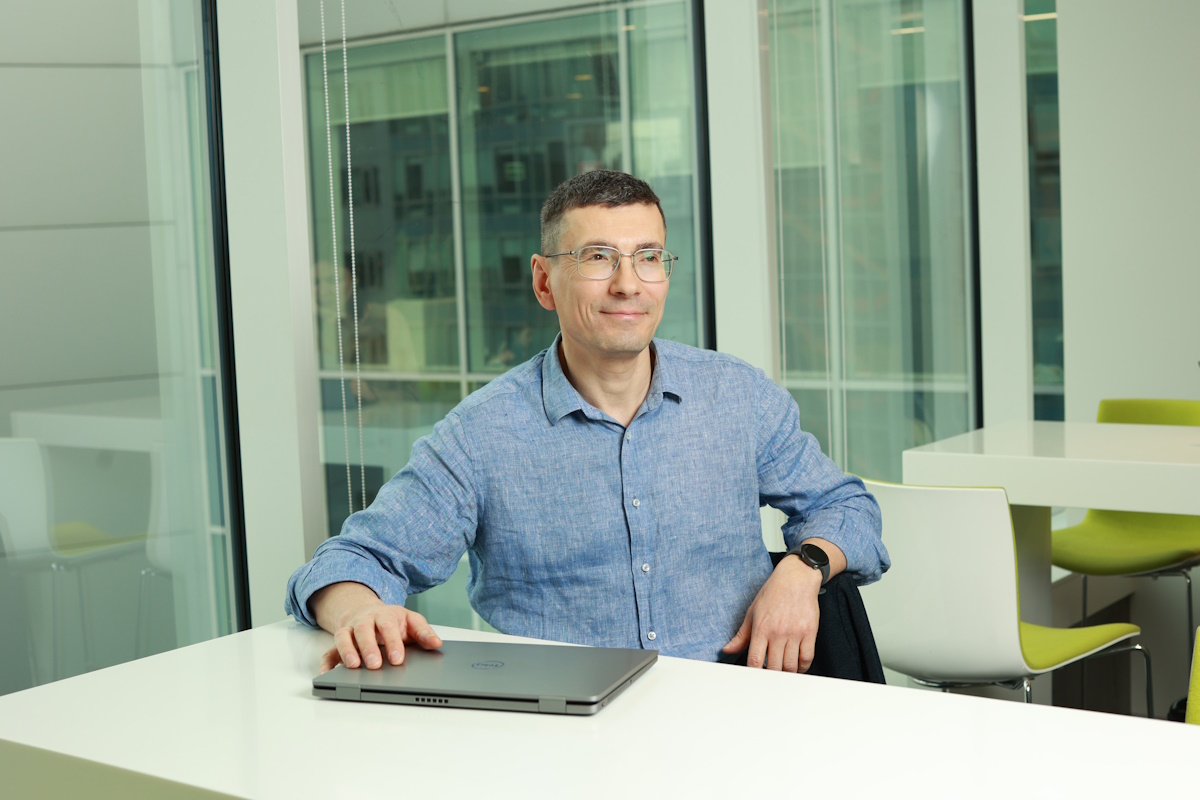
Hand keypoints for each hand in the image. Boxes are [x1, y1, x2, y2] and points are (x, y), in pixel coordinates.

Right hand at [310, 582, 442, 673]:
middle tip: (376, 664)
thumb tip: (436, 644)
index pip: (387, 626)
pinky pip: (328, 652)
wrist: (370, 613)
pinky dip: (326, 663)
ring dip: (347, 651)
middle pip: (363, 631)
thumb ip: (423, 632)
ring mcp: (349, 632)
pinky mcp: (338, 644)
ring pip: (343, 637)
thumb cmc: (392, 621)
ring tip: (354, 667)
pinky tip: (326, 675)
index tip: (398, 658)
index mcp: (383, 615)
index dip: (393, 642)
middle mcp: (364, 622)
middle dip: (369, 647)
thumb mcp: (411, 621)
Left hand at [721, 556, 822, 672]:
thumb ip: (741, 635)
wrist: (796, 578)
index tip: (754, 680)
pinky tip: (797, 667)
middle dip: (771, 676)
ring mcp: (795, 633)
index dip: (753, 675)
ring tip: (782, 673)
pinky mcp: (810, 632)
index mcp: (761, 628)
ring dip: (786, 674)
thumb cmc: (773, 593)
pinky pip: (807, 658)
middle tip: (769, 678)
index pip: (754, 661)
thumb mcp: (752, 612)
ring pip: (791, 666)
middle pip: (774, 667)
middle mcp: (778, 632)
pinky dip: (802, 667)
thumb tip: (727, 650)